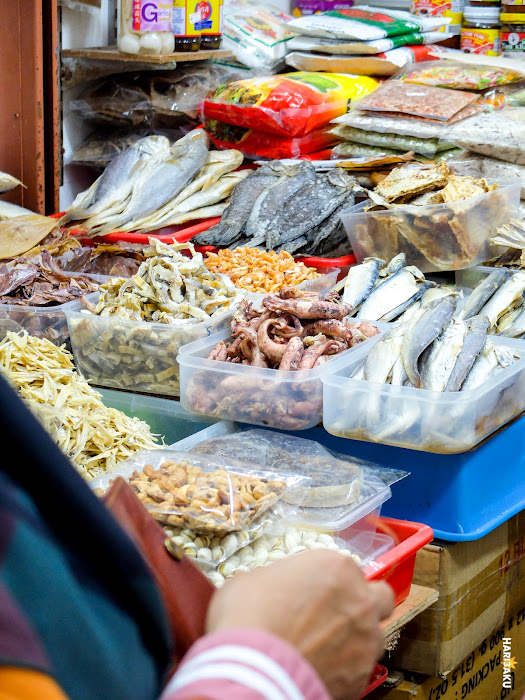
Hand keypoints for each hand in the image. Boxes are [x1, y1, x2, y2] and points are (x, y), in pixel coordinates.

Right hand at [206, 549, 393, 698]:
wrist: (252, 670)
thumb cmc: (248, 617)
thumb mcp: (253, 579)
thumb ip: (275, 580)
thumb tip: (269, 590)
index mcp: (336, 567)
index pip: (345, 568)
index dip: (330, 581)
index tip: (314, 591)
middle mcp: (359, 600)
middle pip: (379, 598)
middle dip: (363, 604)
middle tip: (337, 614)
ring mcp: (365, 641)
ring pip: (375, 637)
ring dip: (356, 639)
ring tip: (325, 649)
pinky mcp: (361, 678)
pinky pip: (360, 670)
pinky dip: (344, 670)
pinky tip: (319, 669)